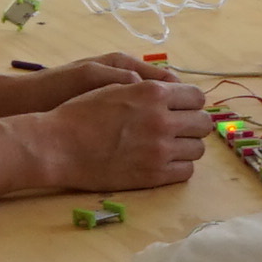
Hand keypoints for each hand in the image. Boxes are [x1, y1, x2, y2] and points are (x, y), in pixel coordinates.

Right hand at [22, 61, 207, 191]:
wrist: (58, 146)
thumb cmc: (79, 113)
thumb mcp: (113, 86)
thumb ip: (146, 87)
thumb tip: (173, 88)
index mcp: (153, 93)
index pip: (197, 97)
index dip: (191, 102)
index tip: (183, 108)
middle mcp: (161, 120)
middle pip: (202, 123)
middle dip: (193, 124)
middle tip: (180, 128)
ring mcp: (159, 150)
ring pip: (197, 149)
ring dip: (187, 146)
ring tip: (171, 146)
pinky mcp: (153, 175)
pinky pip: (185, 171)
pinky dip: (179, 166)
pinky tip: (165, 162)